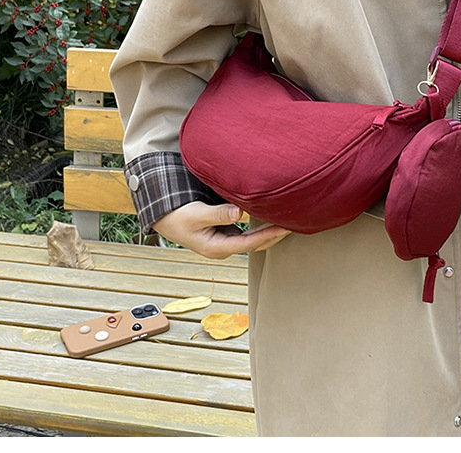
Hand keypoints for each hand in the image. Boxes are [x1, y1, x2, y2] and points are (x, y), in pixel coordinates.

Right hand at [152, 200, 291, 259]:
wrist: (164, 217)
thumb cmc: (177, 216)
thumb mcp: (195, 214)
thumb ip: (217, 213)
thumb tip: (238, 213)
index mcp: (217, 248)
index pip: (249, 243)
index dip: (268, 235)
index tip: (284, 227)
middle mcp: (224, 248)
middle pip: (256, 245)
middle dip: (275, 236)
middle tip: (296, 223)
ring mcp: (225, 242)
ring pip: (253, 240)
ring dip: (270, 232)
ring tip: (289, 221)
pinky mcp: (225, 234)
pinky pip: (248, 233)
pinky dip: (261, 227)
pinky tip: (271, 217)